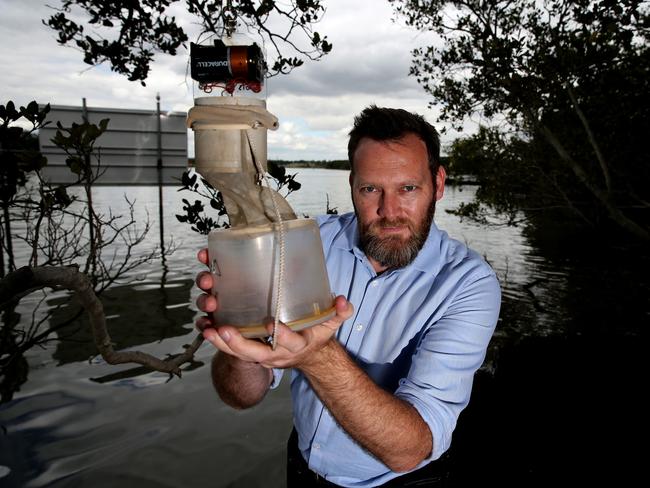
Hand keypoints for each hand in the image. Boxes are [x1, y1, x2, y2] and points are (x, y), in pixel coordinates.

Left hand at [194, 249, 352, 368]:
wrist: (307, 356)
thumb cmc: (315, 335)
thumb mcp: (331, 325)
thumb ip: (339, 313)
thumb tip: (344, 301)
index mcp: (296, 345)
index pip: (290, 342)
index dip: (282, 335)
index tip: (273, 324)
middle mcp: (275, 353)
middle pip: (255, 353)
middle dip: (238, 343)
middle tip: (223, 329)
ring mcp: (260, 354)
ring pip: (237, 353)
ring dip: (220, 343)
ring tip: (206, 328)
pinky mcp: (249, 349)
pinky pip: (229, 349)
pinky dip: (216, 339)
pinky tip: (203, 325)